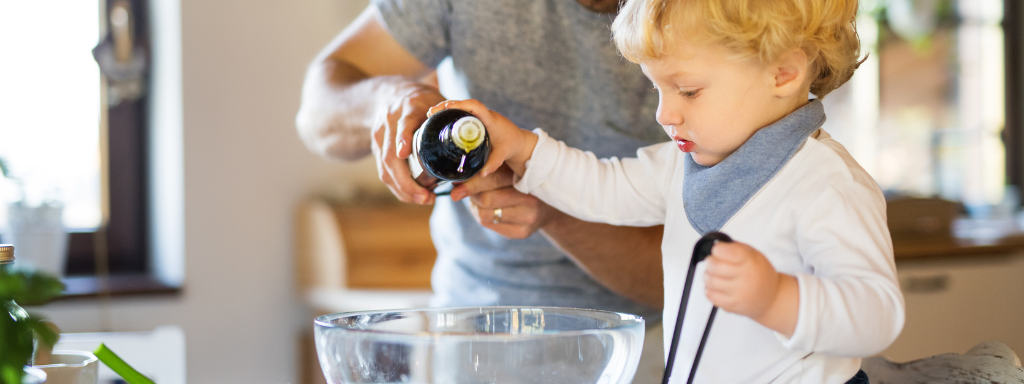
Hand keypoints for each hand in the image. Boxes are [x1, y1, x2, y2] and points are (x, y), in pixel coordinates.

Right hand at [371, 82, 446, 203]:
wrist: (390, 93)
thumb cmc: (423, 100)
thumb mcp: (437, 101)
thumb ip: (453, 116)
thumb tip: (476, 139)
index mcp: (408, 108)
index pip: (403, 124)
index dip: (403, 139)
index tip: (405, 154)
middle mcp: (389, 122)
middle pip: (390, 155)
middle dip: (406, 181)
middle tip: (426, 197)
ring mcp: (380, 136)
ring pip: (385, 167)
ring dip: (403, 189)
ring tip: (424, 200)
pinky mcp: (376, 148)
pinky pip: (383, 171)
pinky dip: (398, 187)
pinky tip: (412, 196)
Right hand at [428, 99, 537, 176]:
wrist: (519, 141)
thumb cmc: (512, 145)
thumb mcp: (503, 154)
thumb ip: (493, 164)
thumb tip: (482, 174)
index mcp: (490, 119)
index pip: (475, 106)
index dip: (460, 105)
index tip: (446, 109)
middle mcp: (484, 114)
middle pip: (463, 103)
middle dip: (446, 106)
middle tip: (431, 113)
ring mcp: (480, 116)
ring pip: (461, 107)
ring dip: (447, 108)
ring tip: (431, 115)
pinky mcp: (477, 119)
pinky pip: (463, 112)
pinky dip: (451, 114)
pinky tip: (440, 119)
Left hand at [450, 164, 556, 238]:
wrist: (549, 206)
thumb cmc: (523, 183)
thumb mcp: (512, 171)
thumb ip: (489, 171)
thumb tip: (456, 180)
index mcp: (527, 178)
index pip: (493, 179)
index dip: (471, 182)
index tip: (454, 183)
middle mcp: (530, 200)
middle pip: (486, 199)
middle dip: (470, 194)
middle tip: (461, 189)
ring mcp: (528, 219)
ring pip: (484, 214)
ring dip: (475, 206)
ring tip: (477, 198)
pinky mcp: (522, 233)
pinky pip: (489, 224)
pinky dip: (482, 215)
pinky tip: (487, 209)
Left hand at [704, 241, 783, 319]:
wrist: (772, 298)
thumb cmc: (760, 274)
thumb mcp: (754, 254)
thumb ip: (736, 248)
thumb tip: (717, 246)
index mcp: (750, 262)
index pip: (726, 251)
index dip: (718, 249)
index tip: (718, 249)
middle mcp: (745, 278)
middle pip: (714, 266)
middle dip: (710, 261)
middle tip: (713, 262)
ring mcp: (738, 294)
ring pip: (710, 281)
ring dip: (709, 275)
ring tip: (716, 274)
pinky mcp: (731, 306)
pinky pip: (710, 295)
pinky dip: (710, 289)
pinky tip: (717, 286)